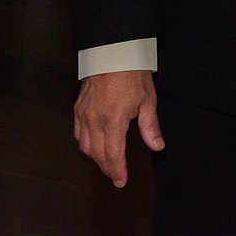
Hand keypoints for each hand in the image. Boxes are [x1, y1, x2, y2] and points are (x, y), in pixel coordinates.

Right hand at [74, 69, 163, 186]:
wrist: (112, 54)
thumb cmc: (133, 75)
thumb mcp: (148, 100)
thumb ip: (151, 126)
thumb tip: (158, 147)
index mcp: (113, 120)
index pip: (113, 154)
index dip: (117, 170)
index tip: (121, 181)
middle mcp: (94, 121)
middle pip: (97, 154)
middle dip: (107, 168)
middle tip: (116, 177)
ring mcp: (82, 115)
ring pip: (84, 146)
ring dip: (96, 158)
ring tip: (108, 165)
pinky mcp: (77, 110)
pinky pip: (78, 134)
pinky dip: (86, 145)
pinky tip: (94, 147)